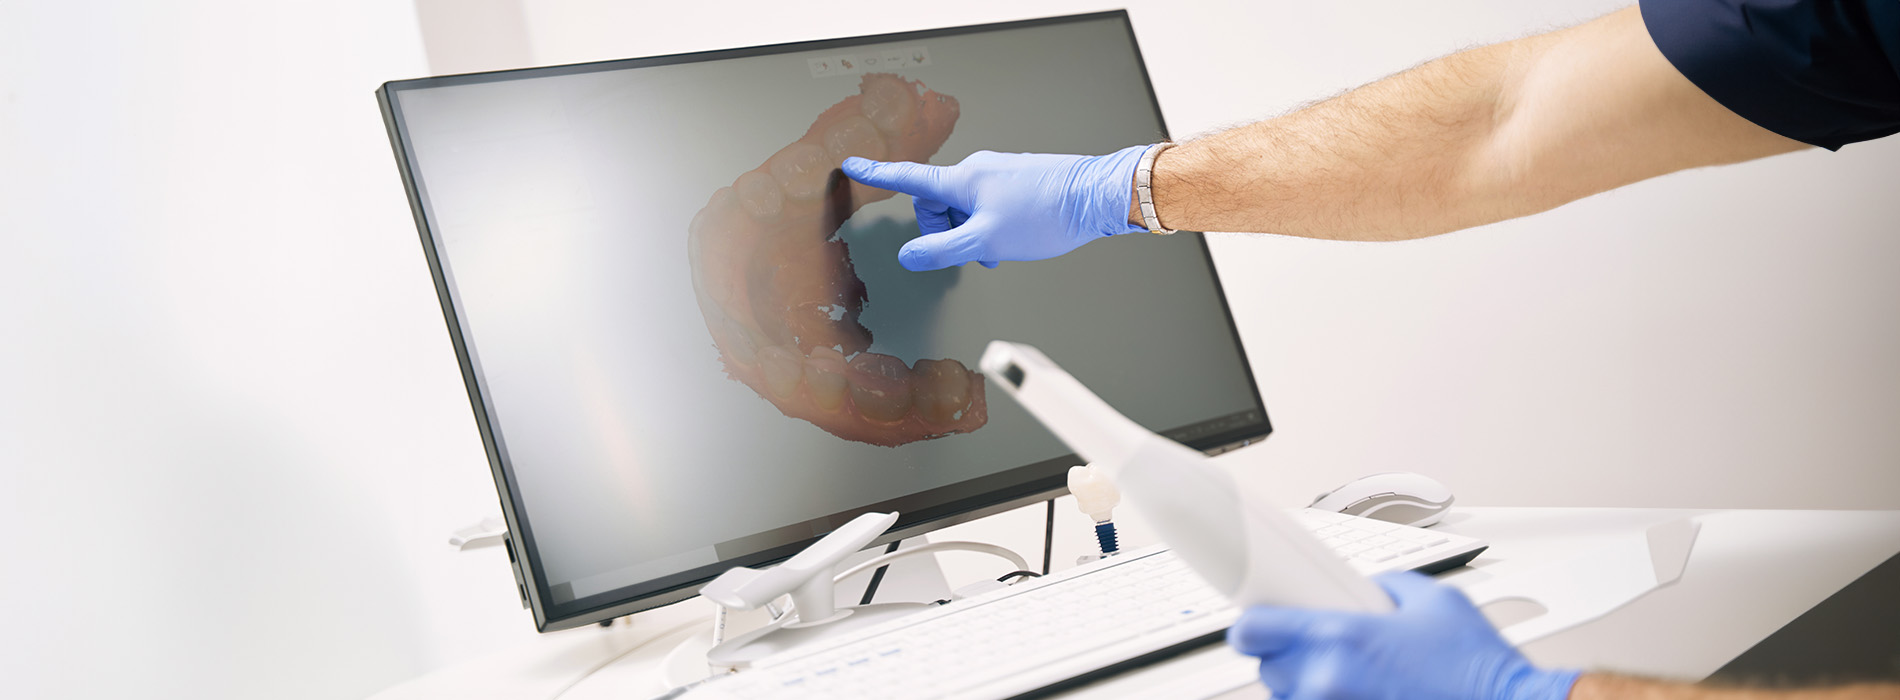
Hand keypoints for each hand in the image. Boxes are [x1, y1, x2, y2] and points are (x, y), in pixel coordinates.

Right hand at [840, 146, 1148, 270]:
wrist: (1096, 197)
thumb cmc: (1047, 214)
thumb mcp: (986, 242)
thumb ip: (943, 251)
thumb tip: (909, 257)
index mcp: (963, 179)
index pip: (908, 176)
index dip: (877, 174)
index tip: (852, 164)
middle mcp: (978, 170)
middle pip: (937, 201)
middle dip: (944, 230)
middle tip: (968, 254)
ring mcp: (999, 173)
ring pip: (964, 206)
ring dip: (970, 233)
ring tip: (996, 253)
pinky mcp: (1017, 180)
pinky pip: (987, 204)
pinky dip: (988, 226)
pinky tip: (1010, 243)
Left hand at [1227, 571, 1579, 699]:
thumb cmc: (1477, 668)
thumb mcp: (1434, 601)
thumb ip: (1386, 586)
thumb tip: (1367, 589)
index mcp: (1340, 637)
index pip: (1251, 631)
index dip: (1251, 625)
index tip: (1254, 624)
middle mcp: (1328, 681)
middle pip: (1269, 667)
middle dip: (1290, 655)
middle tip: (1323, 650)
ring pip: (1292, 697)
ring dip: (1310, 685)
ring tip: (1353, 678)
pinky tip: (1365, 693)